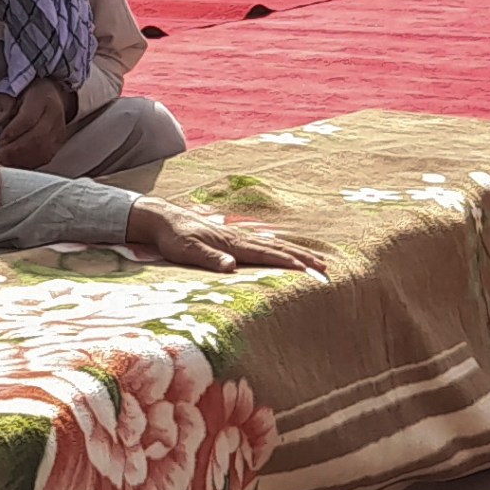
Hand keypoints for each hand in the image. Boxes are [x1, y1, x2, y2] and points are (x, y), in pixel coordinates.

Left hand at [0, 79, 70, 170]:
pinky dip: (29, 164)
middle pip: (37, 138)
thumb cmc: (26, 95)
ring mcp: (59, 132)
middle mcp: (54, 116)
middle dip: (15, 150)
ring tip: (6, 161)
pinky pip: (45, 158)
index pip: (28, 119)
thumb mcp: (11, 92)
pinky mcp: (58, 144)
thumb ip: (3, 105)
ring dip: (22, 160)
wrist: (52, 96)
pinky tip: (16, 164)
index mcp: (42, 99)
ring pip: (43, 151)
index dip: (13, 132)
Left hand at [127, 198, 328, 274]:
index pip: (267, 254)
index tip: (309, 271)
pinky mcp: (233, 239)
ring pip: (274, 245)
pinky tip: (286, 252)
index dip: (289, 263)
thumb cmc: (174, 237)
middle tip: (326, 268)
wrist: (163, 219)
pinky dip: (281, 249)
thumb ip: (210, 258)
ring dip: (296, 253)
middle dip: (303, 258)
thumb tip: (231, 267)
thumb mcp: (187, 250)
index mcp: (233, 243)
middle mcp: (240, 239)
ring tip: (316, 261)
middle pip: (278, 248)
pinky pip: (264, 245)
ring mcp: (238, 237)